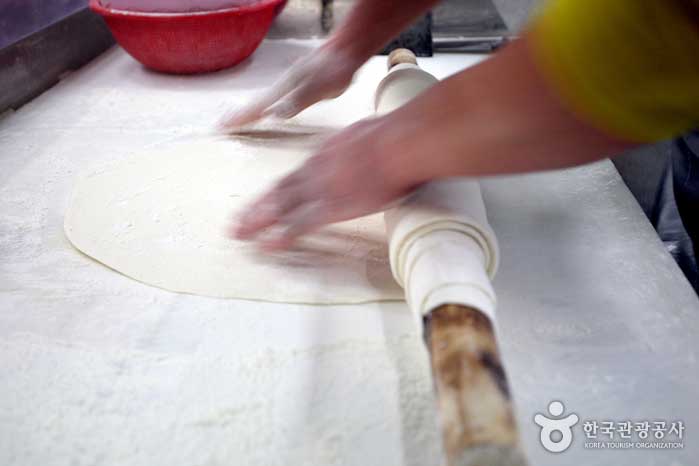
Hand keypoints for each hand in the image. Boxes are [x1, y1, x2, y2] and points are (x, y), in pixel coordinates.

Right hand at [220, 44, 361, 129]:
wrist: (346, 51)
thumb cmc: (335, 69)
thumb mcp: (320, 87)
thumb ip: (299, 100)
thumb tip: (276, 113)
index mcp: (285, 88)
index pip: (258, 107)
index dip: (242, 118)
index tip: (224, 127)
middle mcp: (284, 86)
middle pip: (256, 104)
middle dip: (239, 116)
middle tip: (221, 126)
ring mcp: (290, 86)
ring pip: (264, 101)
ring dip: (249, 112)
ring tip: (235, 120)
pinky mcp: (297, 87)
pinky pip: (275, 100)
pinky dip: (264, 107)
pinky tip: (264, 111)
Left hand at [233, 116, 419, 249]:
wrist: (397, 143)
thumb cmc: (392, 135)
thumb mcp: (367, 134)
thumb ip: (359, 145)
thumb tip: (364, 148)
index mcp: (324, 154)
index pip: (294, 176)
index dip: (275, 191)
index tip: (261, 201)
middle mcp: (314, 171)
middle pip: (278, 192)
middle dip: (256, 208)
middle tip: (237, 222)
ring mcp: (320, 190)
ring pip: (280, 208)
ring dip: (258, 222)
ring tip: (240, 235)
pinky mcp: (332, 207)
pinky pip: (300, 225)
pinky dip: (283, 236)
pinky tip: (268, 246)